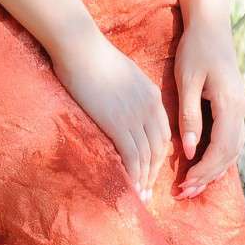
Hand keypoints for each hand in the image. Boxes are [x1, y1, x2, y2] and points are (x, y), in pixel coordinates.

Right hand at [50, 24, 170, 203]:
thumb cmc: (94, 57)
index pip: (163, 134)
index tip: (151, 171)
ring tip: (139, 196)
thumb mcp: (123, 75)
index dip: (159, 156)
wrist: (81, 48)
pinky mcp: (118, 124)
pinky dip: (133, 174)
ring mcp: (135, 117)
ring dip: (144, 179)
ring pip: (147, 156)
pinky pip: (131, 156)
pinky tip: (128, 186)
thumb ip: (131, 94)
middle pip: (159, 149)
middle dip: (154, 173)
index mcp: (153, 96)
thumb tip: (123, 108)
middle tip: (147, 191)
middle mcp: (150, 109)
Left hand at [173, 5, 244, 198]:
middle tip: (185, 193)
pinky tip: (204, 164)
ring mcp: (241, 106)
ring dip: (215, 169)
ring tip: (193, 186)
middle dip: (208, 175)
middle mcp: (241, 108)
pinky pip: (231, 137)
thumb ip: (189, 116)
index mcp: (230, 103)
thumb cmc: (195, 48)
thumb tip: (189, 151)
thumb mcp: (187, 81)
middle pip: (230, 153)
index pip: (221, 148)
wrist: (211, 24)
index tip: (184, 184)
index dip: (203, 169)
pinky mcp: (234, 104)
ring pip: (234, 148)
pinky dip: (220, 155)